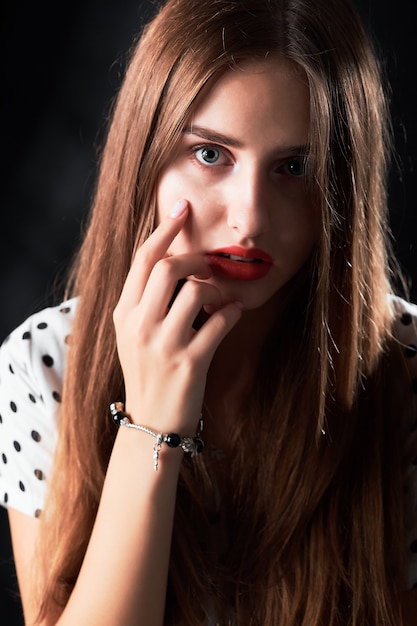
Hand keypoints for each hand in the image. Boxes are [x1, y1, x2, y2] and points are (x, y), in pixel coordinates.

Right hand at [113, 199, 241, 434]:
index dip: (165, 229)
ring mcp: (163, 345)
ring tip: (219, 298)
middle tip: (207, 264)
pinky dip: (232, 312)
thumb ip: (144, 300)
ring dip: (215, 288)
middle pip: (168, 267)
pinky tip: (232, 314)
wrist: (152, 423)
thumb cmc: (148, 372)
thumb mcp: (132, 334)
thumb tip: (174, 261)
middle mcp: (139, 325)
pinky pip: (220, 322)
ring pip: (196, 291)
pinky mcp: (190, 363)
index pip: (143, 260)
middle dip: (195, 258)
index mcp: (123, 313)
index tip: (182, 208)